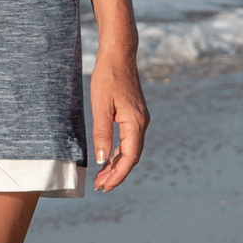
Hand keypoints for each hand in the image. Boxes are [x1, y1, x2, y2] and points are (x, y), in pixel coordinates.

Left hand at [88, 48, 148, 192]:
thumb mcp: (100, 105)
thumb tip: (101, 159)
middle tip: (100, 187)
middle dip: (117, 173)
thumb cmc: (108, 77)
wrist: (119, 55)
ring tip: (101, 177)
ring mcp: (140, 119)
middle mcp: (142, 123)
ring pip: (130, 149)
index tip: (105, 187)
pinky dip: (118, 151)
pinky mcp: (134, 115)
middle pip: (131, 156)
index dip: (118, 174)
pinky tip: (107, 158)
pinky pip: (128, 139)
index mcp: (136, 123)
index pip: (129, 157)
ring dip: (117, 164)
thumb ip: (102, 132)